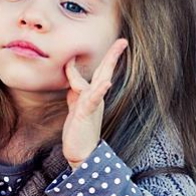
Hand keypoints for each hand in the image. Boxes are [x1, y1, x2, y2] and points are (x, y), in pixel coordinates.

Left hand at [62, 38, 127, 169]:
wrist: (81, 153)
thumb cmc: (78, 132)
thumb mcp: (75, 108)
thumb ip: (75, 94)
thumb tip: (72, 82)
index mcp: (92, 96)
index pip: (94, 74)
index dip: (91, 60)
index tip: (90, 46)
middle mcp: (95, 98)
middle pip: (104, 72)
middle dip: (112, 56)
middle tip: (122, 41)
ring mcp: (93, 105)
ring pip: (100, 80)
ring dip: (108, 64)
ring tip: (117, 49)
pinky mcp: (87, 113)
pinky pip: (94, 99)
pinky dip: (100, 90)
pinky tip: (107, 83)